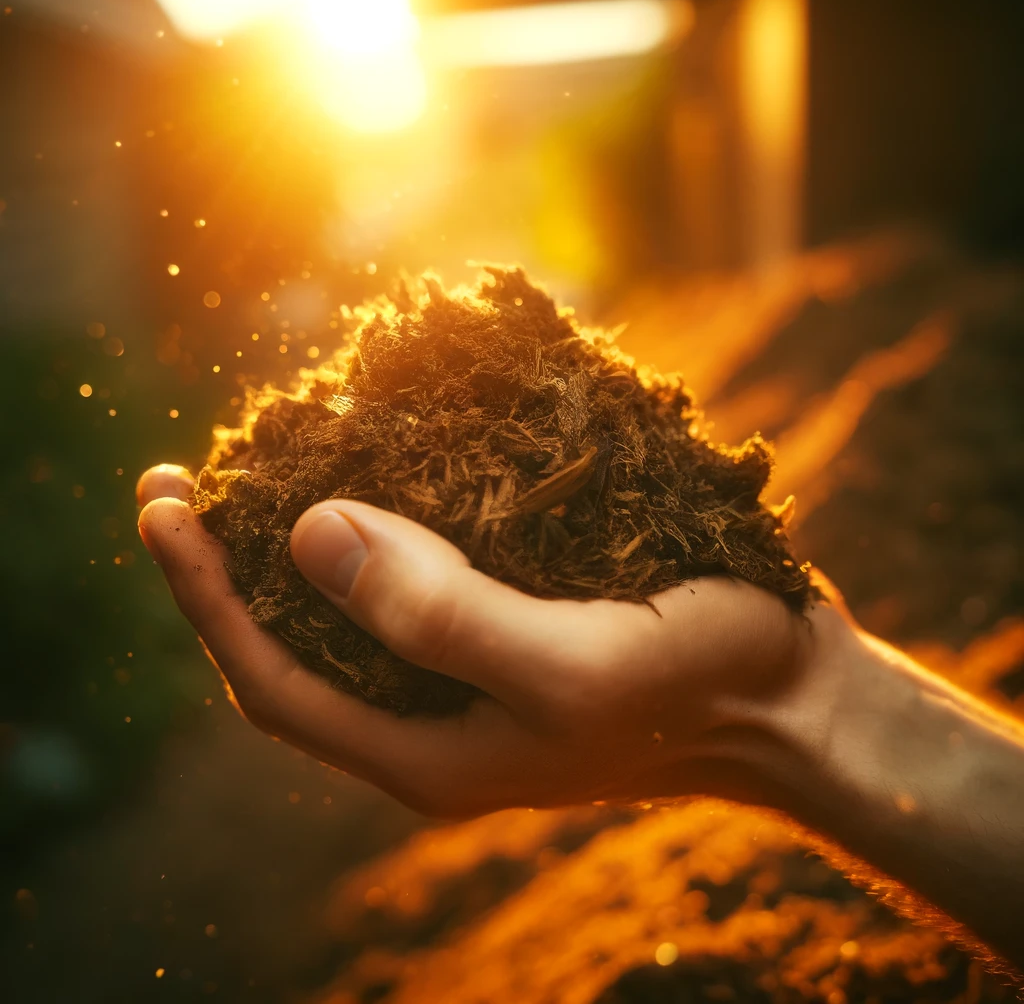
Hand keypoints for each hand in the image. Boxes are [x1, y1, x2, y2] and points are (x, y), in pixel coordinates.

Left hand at [136, 463, 824, 818]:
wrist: (790, 694)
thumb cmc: (694, 687)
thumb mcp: (569, 663)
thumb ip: (440, 612)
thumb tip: (311, 533)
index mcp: (428, 751)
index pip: (273, 679)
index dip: (204, 597)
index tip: (160, 504)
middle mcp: (434, 717)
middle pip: (298, 644)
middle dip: (233, 565)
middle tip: (192, 475)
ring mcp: (471, 673)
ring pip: (354, 608)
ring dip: (302, 538)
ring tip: (267, 460)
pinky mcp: (511, 628)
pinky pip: (421, 579)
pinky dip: (386, 523)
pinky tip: (382, 464)